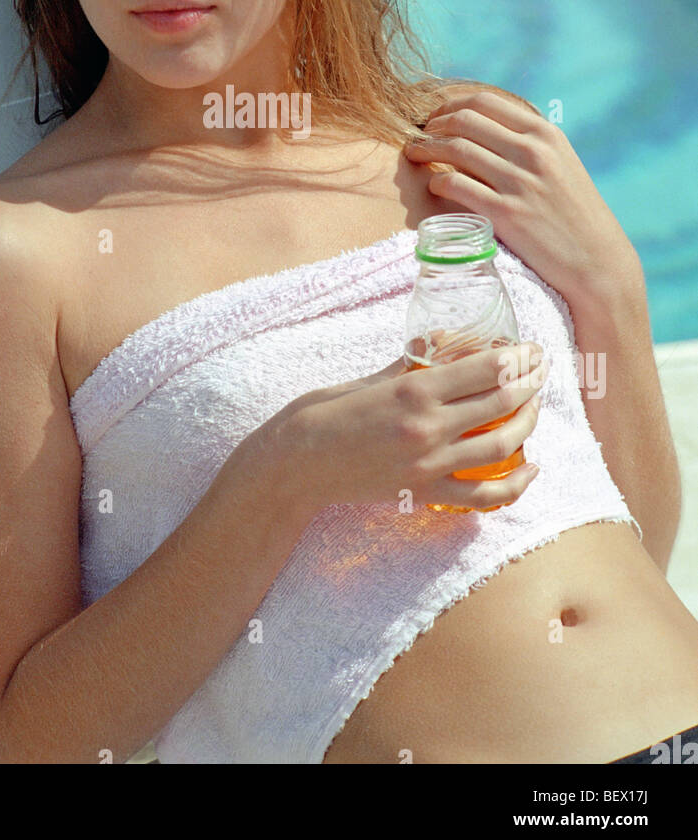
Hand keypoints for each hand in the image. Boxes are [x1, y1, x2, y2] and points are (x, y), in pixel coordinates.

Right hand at [279, 342, 546, 511]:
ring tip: (537, 405)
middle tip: (543, 367)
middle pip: (502, 401)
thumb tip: (439, 344)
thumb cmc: (323, 414)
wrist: (296, 464)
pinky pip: (484, 496)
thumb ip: (409, 364)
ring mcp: (429, 463)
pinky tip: (532, 469)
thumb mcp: (369, 378)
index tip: (531, 347)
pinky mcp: (425, 491)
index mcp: (414, 390)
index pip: (486, 368)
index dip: (517, 356)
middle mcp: (428, 426)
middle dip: (531, 381)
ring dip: (529, 423)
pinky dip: (515, 485)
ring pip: (502, 445)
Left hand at [404, 87, 641, 308]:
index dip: (449, 105)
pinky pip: (456, 186)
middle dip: (432, 126)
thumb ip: (528, 142)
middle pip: (464, 121)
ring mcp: (519, 182)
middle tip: (420, 137)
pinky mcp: (506, 214)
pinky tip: (434, 187)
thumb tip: (483, 125)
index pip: (484, 101)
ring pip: (455, 150)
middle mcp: (533, 152)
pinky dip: (437, 182)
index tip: (435, 117)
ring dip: (425, 150)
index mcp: (545, 134)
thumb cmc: (574, 213)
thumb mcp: (560, 163)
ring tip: (414, 156)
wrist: (596, 261)